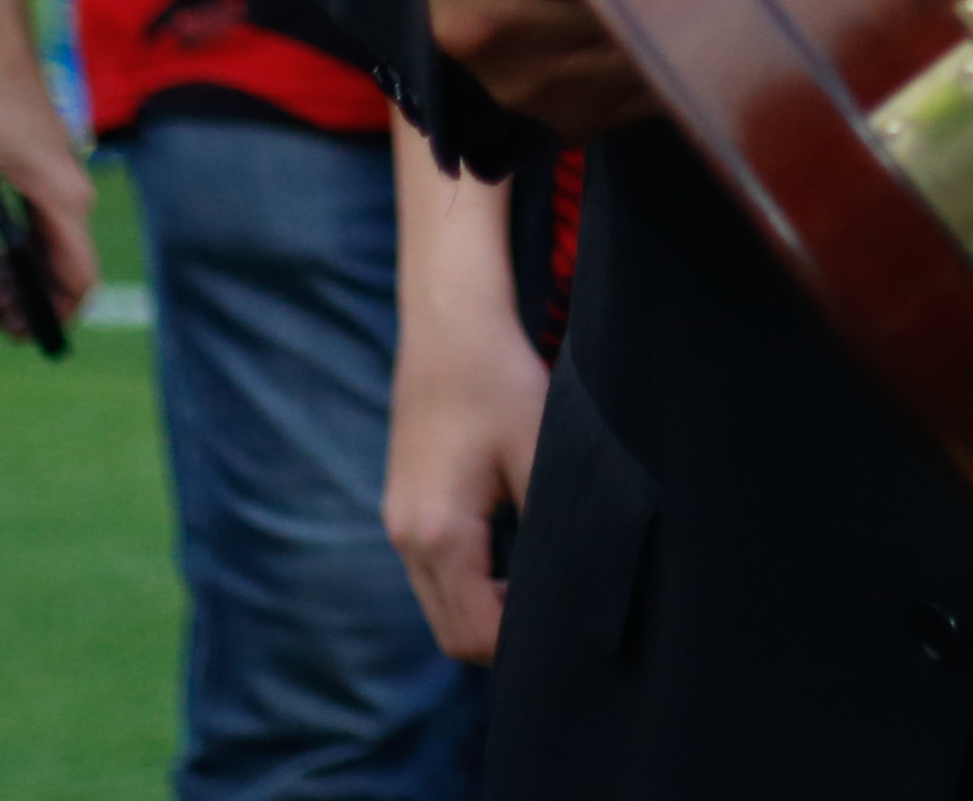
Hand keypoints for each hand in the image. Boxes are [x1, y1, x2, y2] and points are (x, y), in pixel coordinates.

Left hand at [0, 0, 100, 339]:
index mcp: (61, 198)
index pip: (77, 280)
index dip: (48, 315)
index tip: (4, 327)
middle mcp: (68, 199)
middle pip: (56, 277)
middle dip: (10, 302)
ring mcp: (55, 190)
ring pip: (40, 258)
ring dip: (2, 281)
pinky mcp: (38, 180)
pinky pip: (29, 236)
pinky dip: (2, 256)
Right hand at [386, 140, 546, 662]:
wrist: (449, 324)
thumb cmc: (499, 382)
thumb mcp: (541, 454)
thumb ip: (552, 529)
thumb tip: (573, 587)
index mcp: (440, 534)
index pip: (475, 633)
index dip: (524, 648)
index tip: (571, 630)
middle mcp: (407, 538)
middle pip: (451, 632)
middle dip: (503, 639)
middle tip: (563, 619)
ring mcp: (399, 523)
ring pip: (440, 605)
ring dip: (486, 611)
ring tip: (544, 586)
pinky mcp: (404, 506)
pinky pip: (435, 573)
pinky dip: (471, 582)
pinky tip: (515, 555)